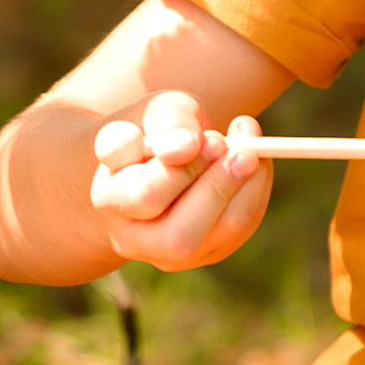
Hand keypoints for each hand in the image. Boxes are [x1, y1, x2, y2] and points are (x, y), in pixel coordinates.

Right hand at [89, 96, 269, 272]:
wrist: (160, 157)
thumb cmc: (159, 129)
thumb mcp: (158, 110)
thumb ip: (168, 121)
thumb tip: (186, 146)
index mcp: (109, 196)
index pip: (145, 197)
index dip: (181, 171)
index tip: (208, 138)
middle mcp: (132, 236)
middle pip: (179, 236)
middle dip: (219, 189)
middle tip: (242, 149)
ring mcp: (168, 254)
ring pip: (216, 238)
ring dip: (246, 188)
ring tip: (250, 148)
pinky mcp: (204, 253)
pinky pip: (239, 232)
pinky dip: (255, 193)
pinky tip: (255, 163)